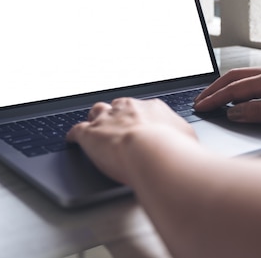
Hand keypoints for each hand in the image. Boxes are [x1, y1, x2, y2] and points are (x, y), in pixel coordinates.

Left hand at [66, 97, 197, 184]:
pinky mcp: (90, 134)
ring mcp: (108, 119)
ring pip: (96, 112)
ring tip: (95, 128)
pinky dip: (74, 136)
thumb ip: (182, 136)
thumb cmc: (175, 149)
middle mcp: (128, 109)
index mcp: (152, 108)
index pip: (142, 109)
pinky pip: (77, 130)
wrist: (154, 153)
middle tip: (118, 127)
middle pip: (117, 107)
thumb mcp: (188, 138)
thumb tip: (186, 141)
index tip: (140, 127)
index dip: (139, 119)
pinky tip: (72, 140)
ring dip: (96, 121)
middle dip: (116, 116)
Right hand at [194, 65, 260, 125]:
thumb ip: (258, 112)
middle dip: (213, 89)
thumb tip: (233, 112)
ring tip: (212, 98)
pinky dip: (238, 88)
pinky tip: (238, 97)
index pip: (233, 89)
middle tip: (199, 102)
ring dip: (225, 87)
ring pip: (243, 77)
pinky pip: (253, 81)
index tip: (200, 107)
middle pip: (233, 78)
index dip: (214, 99)